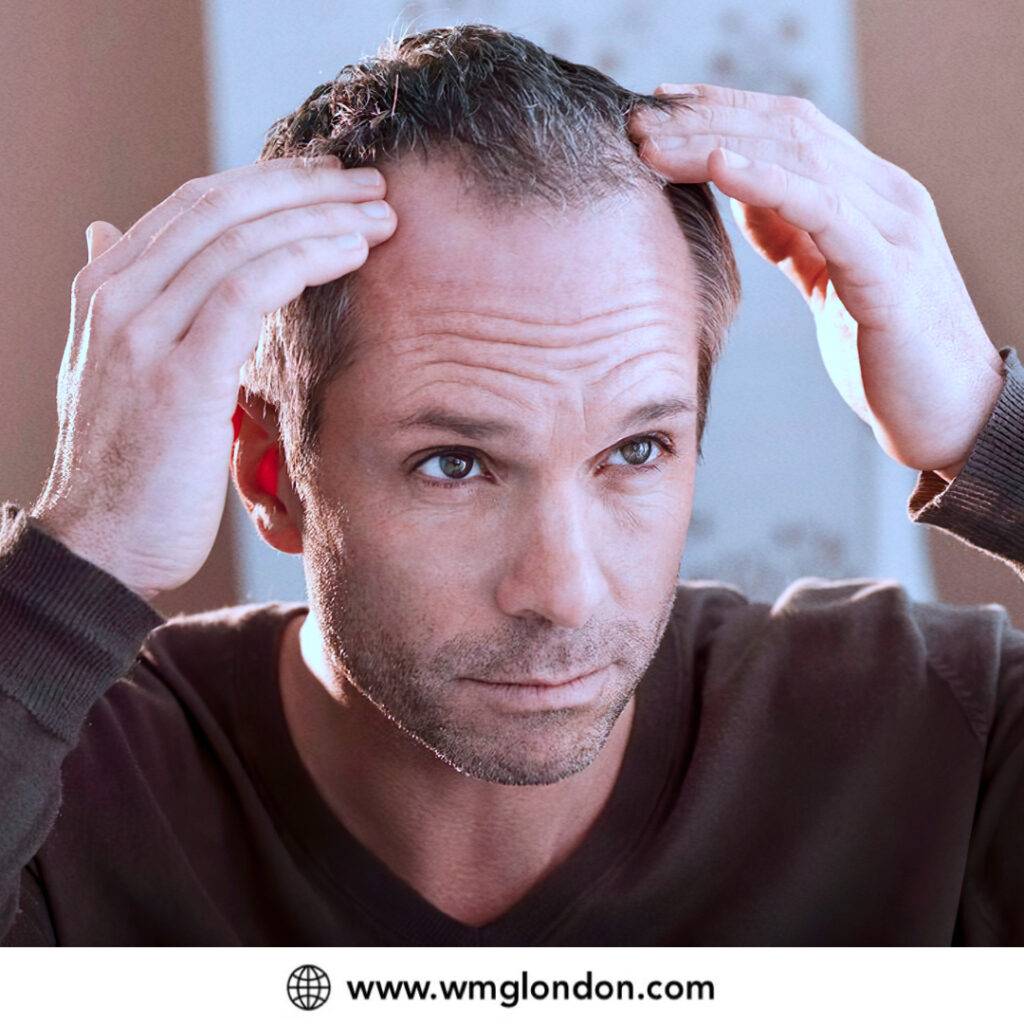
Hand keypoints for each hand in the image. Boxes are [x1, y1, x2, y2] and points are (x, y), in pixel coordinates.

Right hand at [30, 157, 395, 599]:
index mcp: (107, 288)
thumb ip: (126, 301)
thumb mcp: (110, 368)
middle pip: (224, 204)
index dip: (272, 182)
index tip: (332, 182)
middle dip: (307, 185)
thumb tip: (106, 232)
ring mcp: (143, 329)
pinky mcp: (180, 371)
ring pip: (244, 237)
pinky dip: (307, 258)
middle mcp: (118, 295)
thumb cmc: (129, 470)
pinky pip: (249, 287)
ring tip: (381, 215)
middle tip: (372, 183)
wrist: (102, 545)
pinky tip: (353, 251)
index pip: (198, 203)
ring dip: (323, 217)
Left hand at [628, 83, 1005, 481]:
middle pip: (787, 131)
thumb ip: (793, 232)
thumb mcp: (827, 280)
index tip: (658, 107)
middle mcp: (886, 196)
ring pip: (799, 159)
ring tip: (655, 142)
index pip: (790, 129)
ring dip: (717, 143)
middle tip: (636, 122)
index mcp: (870, 196)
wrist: (952, 416)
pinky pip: (823, 210)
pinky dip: (769, 182)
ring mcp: (892, 229)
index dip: (723, 110)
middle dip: (706, 120)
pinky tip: (720, 164)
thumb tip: (743, 191)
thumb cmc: (883, 355)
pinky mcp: (887, 273)